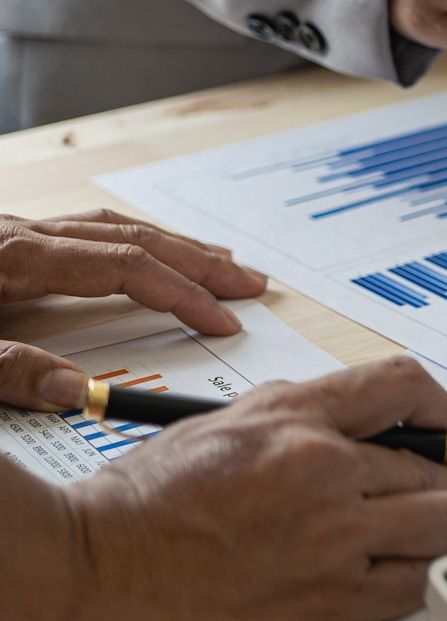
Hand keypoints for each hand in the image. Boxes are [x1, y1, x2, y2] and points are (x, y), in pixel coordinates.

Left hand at [0, 210, 267, 409]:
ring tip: (217, 262)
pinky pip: (92, 231)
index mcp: (18, 256)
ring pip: (116, 228)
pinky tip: (149, 252)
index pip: (126, 267)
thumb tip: (74, 392)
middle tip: (250, 283)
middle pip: (135, 239)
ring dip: (174, 246)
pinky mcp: (11, 240)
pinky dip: (136, 241)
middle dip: (200, 264)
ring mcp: (20, 233)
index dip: (182, 294)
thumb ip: (10, 369)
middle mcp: (26, 235)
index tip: (222, 321)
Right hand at [46, 357, 446, 620]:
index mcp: (295, 419)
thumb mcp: (218, 428)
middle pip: (439, 469)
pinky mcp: (327, 603)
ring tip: (428, 541)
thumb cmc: (135, 509)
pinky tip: (401, 577)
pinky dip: (420, 580)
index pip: (406, 387)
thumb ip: (293, 420)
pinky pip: (414, 586)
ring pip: (443, 527)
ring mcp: (330, 540)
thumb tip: (350, 423)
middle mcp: (323, 471)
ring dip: (443, 534)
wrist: (86, 578)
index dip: (446, 413)